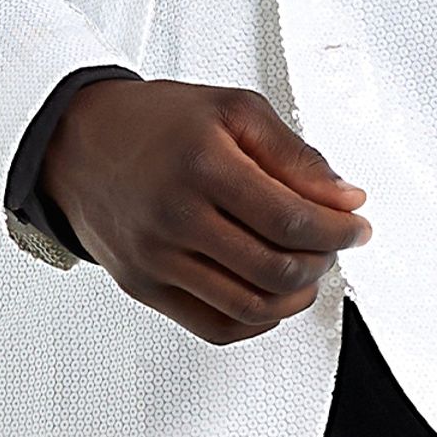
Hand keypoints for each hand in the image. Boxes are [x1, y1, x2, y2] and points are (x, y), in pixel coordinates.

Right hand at [39, 80, 372, 344]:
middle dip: (324, 260)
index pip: (290, 219)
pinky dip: (258, 320)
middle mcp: (175, 217)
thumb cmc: (159, 123)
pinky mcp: (144, 288)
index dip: (338, 228)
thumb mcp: (234, 109)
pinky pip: (216, 327)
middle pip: (275, 268)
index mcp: (203, 164)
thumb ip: (293, 153)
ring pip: (251, 307)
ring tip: (308, 267)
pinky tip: (273, 293)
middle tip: (336, 241)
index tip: (357, 224)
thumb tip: (344, 196)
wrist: (79, 142)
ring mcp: (156, 260)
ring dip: (297, 294)